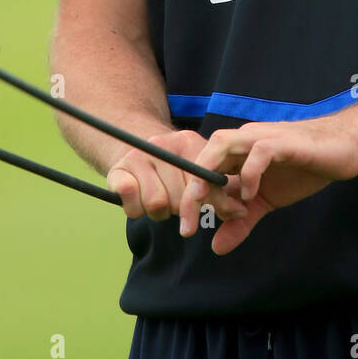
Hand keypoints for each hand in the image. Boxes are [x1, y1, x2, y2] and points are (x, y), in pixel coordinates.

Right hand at [106, 129, 249, 223]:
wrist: (133, 148)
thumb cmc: (175, 168)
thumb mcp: (200, 171)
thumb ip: (220, 191)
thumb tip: (241, 212)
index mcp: (186, 142)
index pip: (204, 180)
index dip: (213, 202)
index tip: (221, 216)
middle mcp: (160, 145)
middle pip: (180, 197)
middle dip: (182, 209)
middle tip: (178, 206)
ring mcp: (137, 157)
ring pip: (156, 204)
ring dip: (160, 212)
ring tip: (161, 203)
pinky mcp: (117, 172)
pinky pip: (131, 203)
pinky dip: (137, 209)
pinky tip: (140, 202)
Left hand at [177, 116, 357, 252]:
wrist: (344, 148)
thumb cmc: (304, 168)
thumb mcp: (267, 201)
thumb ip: (242, 220)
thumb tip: (216, 247)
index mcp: (238, 153)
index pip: (203, 169)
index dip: (190, 197)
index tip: (187, 229)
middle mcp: (245, 140)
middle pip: (205, 156)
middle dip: (192, 190)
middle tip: (188, 225)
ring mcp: (263, 138)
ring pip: (222, 145)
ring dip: (209, 174)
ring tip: (207, 204)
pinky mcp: (285, 142)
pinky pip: (259, 152)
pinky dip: (249, 173)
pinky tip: (251, 195)